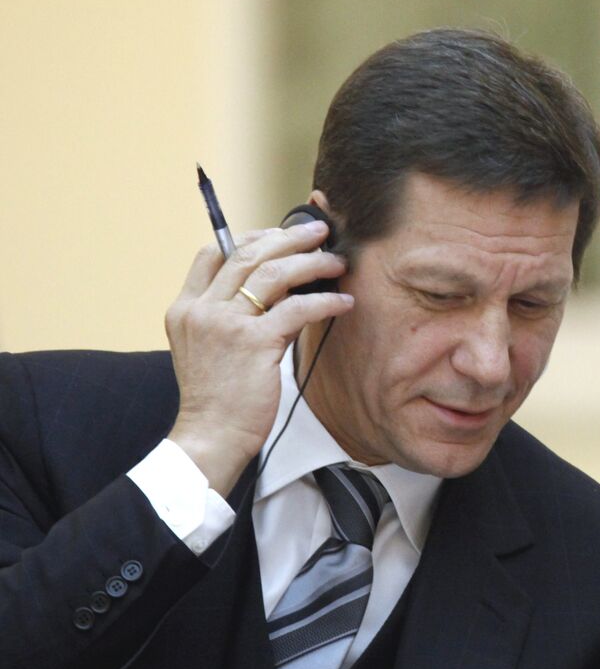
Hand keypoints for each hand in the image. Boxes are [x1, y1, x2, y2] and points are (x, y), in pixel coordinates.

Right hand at [165, 222, 351, 494]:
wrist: (210, 435)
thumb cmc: (217, 398)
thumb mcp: (208, 348)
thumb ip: (229, 316)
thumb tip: (275, 291)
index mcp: (186, 308)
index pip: (212, 252)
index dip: (249, 236)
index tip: (278, 234)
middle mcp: (203, 309)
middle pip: (247, 253)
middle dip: (288, 238)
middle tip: (319, 232)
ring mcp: (227, 324)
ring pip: (274, 273)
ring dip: (311, 263)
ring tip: (337, 263)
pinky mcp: (255, 343)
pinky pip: (298, 309)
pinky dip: (325, 301)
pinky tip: (343, 303)